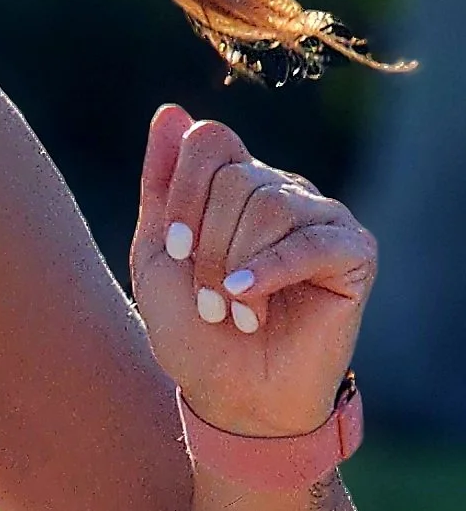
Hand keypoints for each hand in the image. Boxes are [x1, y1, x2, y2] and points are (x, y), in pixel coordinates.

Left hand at [130, 103, 374, 435]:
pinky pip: (310, 240)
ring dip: (235, 266)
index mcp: (236, 183)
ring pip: (269, 203)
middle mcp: (282, 190)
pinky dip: (270, 273)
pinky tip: (250, 305)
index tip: (173, 250)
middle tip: (208, 300)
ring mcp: (320, 217)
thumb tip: (170, 111)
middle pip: (236, 177)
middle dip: (207, 246)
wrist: (232, 398)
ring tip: (234, 312)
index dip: (183, 192)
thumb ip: (162, 186)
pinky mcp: (352, 252)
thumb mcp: (158, 257)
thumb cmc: (195, 333)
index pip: (210, 140)